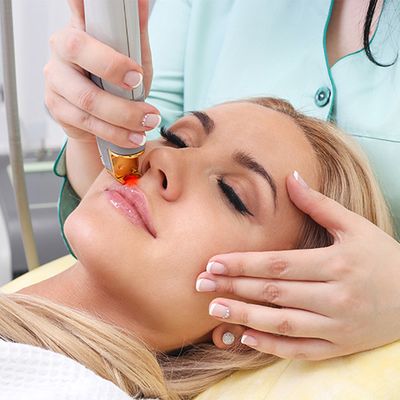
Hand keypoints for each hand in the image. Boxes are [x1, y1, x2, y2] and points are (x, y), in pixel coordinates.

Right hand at [44, 0, 158, 146]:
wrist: (101, 115)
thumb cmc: (116, 79)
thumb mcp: (131, 55)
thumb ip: (136, 33)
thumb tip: (142, 3)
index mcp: (78, 29)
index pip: (76, 7)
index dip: (89, 9)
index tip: (116, 32)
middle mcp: (60, 51)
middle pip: (78, 51)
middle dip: (113, 69)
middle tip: (140, 83)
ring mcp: (55, 81)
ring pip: (87, 98)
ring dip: (124, 114)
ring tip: (148, 121)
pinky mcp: (58, 109)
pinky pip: (88, 123)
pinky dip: (116, 132)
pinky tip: (135, 137)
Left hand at [196, 172, 399, 359]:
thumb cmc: (384, 258)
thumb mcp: (356, 226)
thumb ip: (319, 205)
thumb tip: (291, 177)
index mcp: (336, 264)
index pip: (278, 264)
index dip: (243, 263)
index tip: (213, 262)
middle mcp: (334, 296)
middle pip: (274, 292)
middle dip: (234, 287)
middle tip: (200, 283)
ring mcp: (337, 325)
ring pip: (282, 323)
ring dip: (244, 317)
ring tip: (214, 309)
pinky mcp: (339, 346)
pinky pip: (300, 349)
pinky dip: (272, 346)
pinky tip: (245, 337)